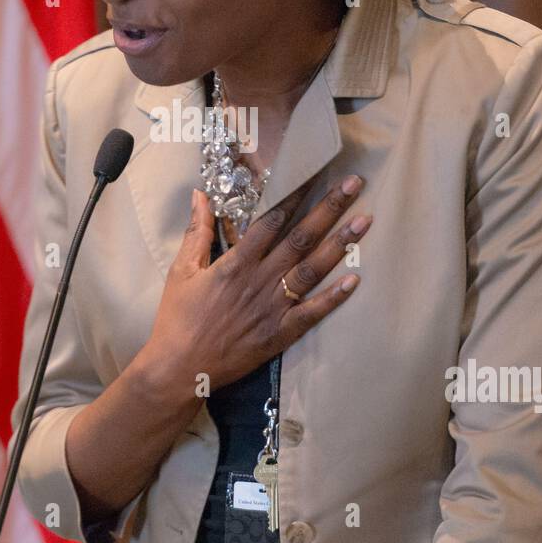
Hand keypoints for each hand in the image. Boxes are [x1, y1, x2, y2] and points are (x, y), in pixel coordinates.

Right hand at [134, 175, 371, 400]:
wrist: (179, 368)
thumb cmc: (177, 318)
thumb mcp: (181, 270)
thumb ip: (196, 231)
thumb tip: (200, 194)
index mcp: (236, 263)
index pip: (272, 221)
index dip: (295, 195)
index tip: (315, 174)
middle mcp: (259, 281)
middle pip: (300, 238)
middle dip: (329, 209)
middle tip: (354, 184)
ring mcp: (272, 309)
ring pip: (312, 270)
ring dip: (340, 244)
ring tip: (364, 221)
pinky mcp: (279, 334)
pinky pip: (311, 314)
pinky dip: (333, 298)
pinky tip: (354, 280)